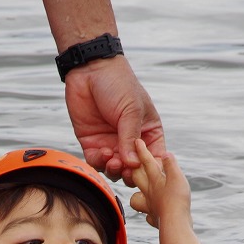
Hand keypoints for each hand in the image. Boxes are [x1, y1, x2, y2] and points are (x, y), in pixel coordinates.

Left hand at [65, 55, 164, 185]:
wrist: (89, 70)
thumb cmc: (118, 85)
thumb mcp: (131, 110)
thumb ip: (131, 138)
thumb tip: (132, 165)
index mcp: (148, 132)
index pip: (154, 157)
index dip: (151, 168)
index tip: (145, 171)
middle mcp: (131, 141)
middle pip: (134, 169)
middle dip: (131, 173)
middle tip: (126, 169)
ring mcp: (111, 143)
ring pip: (115, 170)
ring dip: (115, 170)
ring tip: (114, 160)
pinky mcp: (92, 143)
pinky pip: (97, 162)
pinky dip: (100, 162)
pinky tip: (102, 152)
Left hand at [128, 140, 191, 228]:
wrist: (175, 227)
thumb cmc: (177, 201)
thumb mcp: (177, 178)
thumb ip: (171, 166)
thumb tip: (166, 154)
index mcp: (155, 180)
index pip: (147, 162)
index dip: (142, 151)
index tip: (138, 141)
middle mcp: (150, 193)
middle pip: (137, 179)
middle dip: (134, 170)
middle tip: (134, 165)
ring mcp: (150, 207)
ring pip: (137, 199)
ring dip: (137, 195)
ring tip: (142, 193)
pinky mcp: (155, 220)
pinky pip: (148, 216)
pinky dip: (149, 214)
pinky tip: (153, 214)